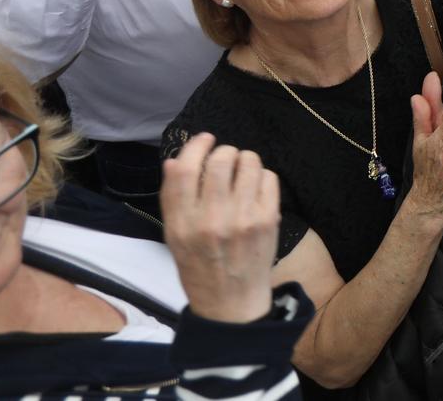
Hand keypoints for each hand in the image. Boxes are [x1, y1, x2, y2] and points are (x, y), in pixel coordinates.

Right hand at [161, 132, 279, 324]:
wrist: (230, 302)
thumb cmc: (199, 266)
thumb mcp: (174, 237)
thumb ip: (173, 200)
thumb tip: (173, 160)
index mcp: (181, 224)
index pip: (183, 170)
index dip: (195, 146)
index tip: (204, 139)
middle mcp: (211, 219)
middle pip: (220, 159)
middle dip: (224, 152)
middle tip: (226, 161)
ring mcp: (243, 219)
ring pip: (249, 162)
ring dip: (245, 160)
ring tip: (241, 174)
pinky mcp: (268, 220)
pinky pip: (269, 177)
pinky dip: (262, 176)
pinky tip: (255, 191)